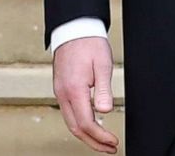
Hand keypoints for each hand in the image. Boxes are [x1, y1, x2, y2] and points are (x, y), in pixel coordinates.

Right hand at [53, 37, 117, 153]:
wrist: (74, 30)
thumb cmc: (89, 44)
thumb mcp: (103, 65)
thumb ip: (103, 90)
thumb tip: (105, 110)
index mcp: (75, 90)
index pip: (86, 123)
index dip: (100, 136)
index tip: (113, 142)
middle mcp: (64, 94)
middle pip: (76, 129)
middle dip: (93, 143)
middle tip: (110, 148)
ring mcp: (61, 93)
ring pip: (71, 123)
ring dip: (87, 136)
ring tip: (103, 142)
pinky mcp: (62, 90)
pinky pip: (69, 113)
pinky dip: (81, 125)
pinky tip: (92, 126)